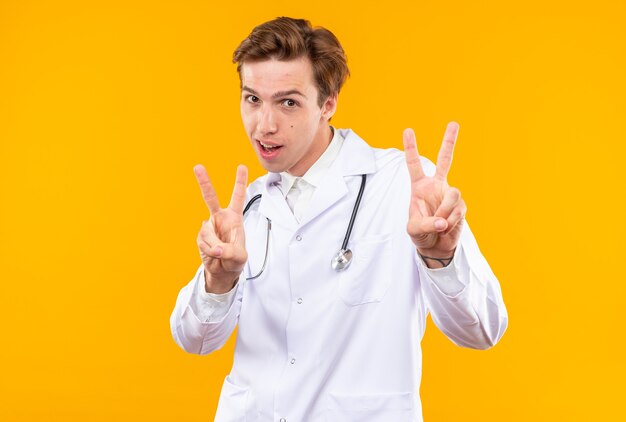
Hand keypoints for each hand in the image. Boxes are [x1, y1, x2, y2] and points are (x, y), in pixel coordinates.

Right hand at [194, 164, 247, 292]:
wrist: (222, 271)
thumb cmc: (235, 260)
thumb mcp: (239, 257)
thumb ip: (229, 251)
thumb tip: (216, 248)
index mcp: (234, 218)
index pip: (237, 197)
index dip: (240, 181)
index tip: (242, 167)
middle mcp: (220, 218)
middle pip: (210, 197)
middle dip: (204, 182)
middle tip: (198, 167)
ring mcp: (209, 227)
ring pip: (207, 231)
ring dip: (214, 245)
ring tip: (220, 252)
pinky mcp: (200, 236)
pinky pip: (203, 241)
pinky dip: (208, 250)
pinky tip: (213, 253)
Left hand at [403, 122, 466, 266]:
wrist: (435, 247)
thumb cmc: (421, 234)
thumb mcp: (414, 230)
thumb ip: (426, 224)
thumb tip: (442, 221)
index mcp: (419, 187)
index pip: (414, 165)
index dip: (411, 148)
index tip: (407, 130)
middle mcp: (436, 186)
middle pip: (444, 160)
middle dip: (449, 141)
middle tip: (454, 123)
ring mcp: (450, 195)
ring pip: (454, 193)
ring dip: (445, 210)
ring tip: (439, 223)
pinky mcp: (461, 206)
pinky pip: (458, 210)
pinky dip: (451, 221)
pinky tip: (445, 227)